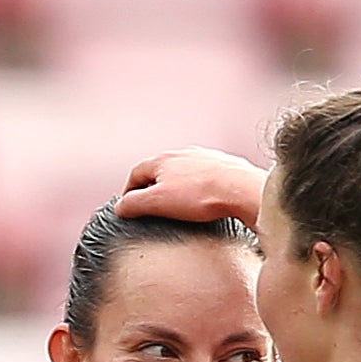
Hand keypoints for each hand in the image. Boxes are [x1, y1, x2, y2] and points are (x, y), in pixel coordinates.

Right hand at [117, 148, 266, 225]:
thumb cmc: (200, 196)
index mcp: (163, 160)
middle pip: (160, 171)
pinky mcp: (225, 166)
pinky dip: (198, 189)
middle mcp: (183, 154)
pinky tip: (203, 202)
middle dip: (153, 187)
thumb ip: (133, 204)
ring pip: (183, 173)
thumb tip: (120, 207)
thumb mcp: (158, 203)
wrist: (240, 190)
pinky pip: (204, 177)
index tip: (128, 206)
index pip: (136, 174)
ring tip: (178, 206)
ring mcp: (205, 158)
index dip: (129, 192)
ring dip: (177, 187)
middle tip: (152, 207)